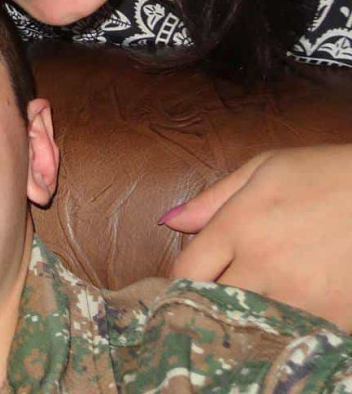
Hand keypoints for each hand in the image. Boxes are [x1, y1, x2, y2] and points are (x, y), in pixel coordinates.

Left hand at [161, 144, 351, 329]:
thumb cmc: (324, 173)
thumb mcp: (263, 169)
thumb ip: (211, 199)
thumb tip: (169, 221)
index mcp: (240, 224)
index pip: (187, 271)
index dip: (183, 278)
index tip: (192, 278)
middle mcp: (263, 263)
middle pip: (212, 303)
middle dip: (209, 299)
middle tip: (218, 292)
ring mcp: (299, 295)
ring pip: (250, 322)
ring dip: (246, 314)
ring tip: (255, 296)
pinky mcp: (333, 317)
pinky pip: (292, 334)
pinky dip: (284, 326)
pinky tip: (288, 306)